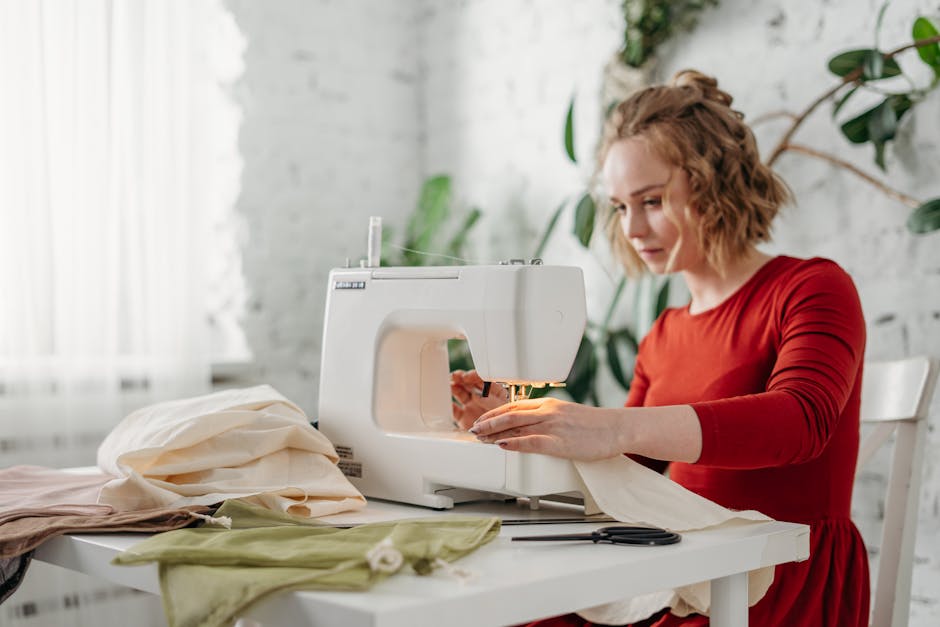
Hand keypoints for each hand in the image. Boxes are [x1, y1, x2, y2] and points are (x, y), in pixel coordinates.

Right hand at [450, 370, 507, 429]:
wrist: (506, 440)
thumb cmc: (509, 421)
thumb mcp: (504, 406)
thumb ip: (491, 399)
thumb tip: (478, 393)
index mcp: (493, 391)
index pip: (482, 379)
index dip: (472, 376)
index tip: (466, 376)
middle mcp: (481, 397)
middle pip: (469, 383)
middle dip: (460, 378)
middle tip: (454, 377)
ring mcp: (472, 407)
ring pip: (460, 394)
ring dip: (453, 388)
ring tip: (449, 386)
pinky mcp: (464, 418)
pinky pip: (454, 410)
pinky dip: (449, 406)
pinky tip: (447, 402)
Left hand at [469, 397, 626, 460]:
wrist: (617, 428)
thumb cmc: (596, 425)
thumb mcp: (568, 415)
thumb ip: (550, 418)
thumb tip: (533, 427)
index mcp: (550, 404)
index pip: (514, 406)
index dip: (495, 413)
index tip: (483, 419)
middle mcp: (548, 412)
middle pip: (510, 414)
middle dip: (488, 422)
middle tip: (473, 429)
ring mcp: (553, 426)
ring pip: (515, 426)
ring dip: (494, 432)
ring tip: (480, 438)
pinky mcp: (559, 442)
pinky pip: (531, 442)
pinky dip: (513, 443)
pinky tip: (501, 446)